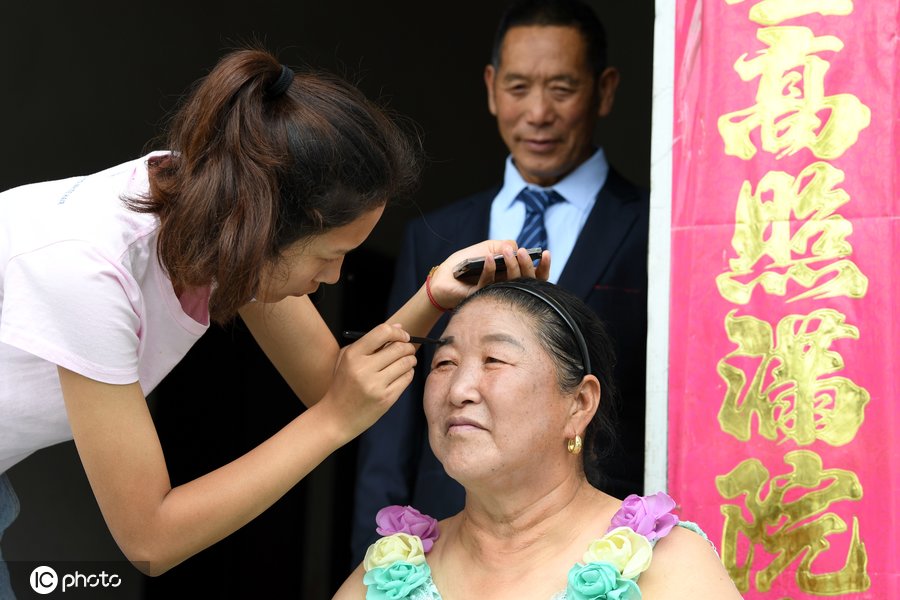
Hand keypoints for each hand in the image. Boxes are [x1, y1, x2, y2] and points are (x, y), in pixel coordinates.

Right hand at [318, 324, 416, 439]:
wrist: (335, 417)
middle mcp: (363, 369)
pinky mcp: (385, 399)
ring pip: (406, 363)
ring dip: (411, 360)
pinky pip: (407, 379)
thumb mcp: (348, 360)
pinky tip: (403, 374)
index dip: (397, 332)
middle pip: (398, 348)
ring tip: (407, 361)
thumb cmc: (343, 385)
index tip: (403, 336)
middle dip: (408, 347)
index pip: (383, 332)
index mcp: (352, 355)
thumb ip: (372, 342)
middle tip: (408, 349)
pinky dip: (409, 373)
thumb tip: (400, 327)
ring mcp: (375, 385)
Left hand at [429, 240, 551, 308]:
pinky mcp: (480, 297)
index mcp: (512, 276)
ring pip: (511, 285)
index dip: (543, 267)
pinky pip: (488, 285)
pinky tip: (489, 258)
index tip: (546, 254)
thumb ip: (502, 246)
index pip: (534, 276)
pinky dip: (489, 269)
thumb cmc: (465, 263)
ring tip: (510, 252)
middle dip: (527, 265)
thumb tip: (515, 247)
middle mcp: (507, 288)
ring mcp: (494, 294)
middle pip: (528, 282)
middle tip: (522, 252)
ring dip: (512, 266)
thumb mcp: (487, 249)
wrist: (442, 277)